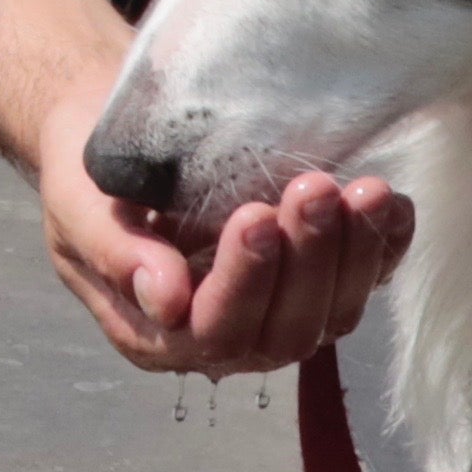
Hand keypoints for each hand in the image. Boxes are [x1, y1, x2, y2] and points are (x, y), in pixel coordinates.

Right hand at [37, 65, 410, 379]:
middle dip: (308, 261)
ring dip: (355, 254)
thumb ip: (117, 257)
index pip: (214, 329)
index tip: (253, 215)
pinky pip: (365, 279)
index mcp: (159, 334)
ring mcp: (277, 310)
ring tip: (363, 190)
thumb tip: (165, 301)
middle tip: (312, 189)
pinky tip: (392, 203)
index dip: (243, 282)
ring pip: (333, 312)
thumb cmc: (88, 176)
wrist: (110, 134)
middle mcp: (225, 336)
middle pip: (285, 329)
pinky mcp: (316, 277)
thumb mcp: (78, 211)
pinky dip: (386, 246)